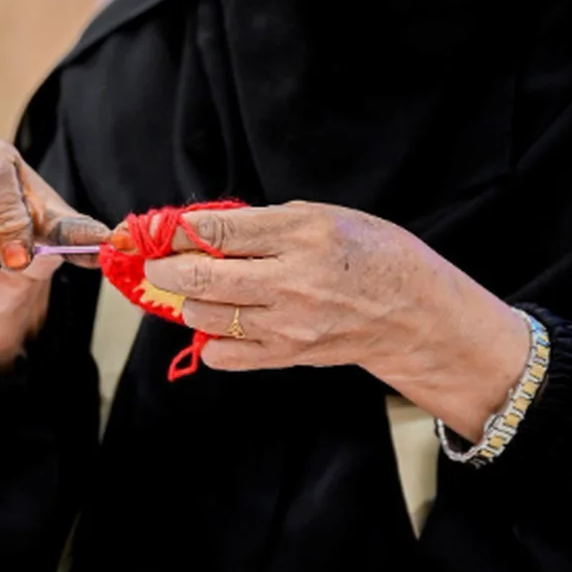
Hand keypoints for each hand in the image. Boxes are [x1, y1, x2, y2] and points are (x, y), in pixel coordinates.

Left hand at [140, 201, 529, 439]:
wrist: (413, 313)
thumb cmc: (369, 255)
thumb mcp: (323, 216)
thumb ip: (261, 222)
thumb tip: (200, 227)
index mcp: (302, 233)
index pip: (218, 230)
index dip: (178, 231)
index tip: (162, 230)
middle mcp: (291, 279)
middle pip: (200, 275)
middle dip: (165, 268)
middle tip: (158, 264)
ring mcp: (287, 323)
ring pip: (204, 314)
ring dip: (188, 300)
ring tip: (197, 290)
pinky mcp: (285, 355)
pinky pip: (221, 354)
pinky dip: (209, 338)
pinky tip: (222, 321)